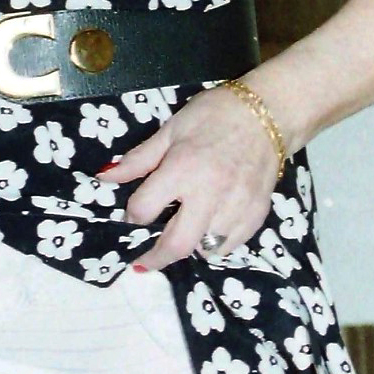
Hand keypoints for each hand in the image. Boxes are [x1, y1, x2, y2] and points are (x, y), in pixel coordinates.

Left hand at [99, 86, 284, 273]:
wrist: (268, 112)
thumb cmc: (215, 115)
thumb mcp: (171, 129)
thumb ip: (139, 159)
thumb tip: (105, 177)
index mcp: (182, 169)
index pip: (144, 209)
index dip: (132, 215)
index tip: (132, 216)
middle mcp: (209, 194)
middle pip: (176, 245)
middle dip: (155, 258)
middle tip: (144, 261)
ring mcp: (236, 208)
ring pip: (205, 250)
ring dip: (188, 247)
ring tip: (183, 234)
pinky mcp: (257, 215)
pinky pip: (230, 246)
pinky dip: (216, 243)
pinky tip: (209, 228)